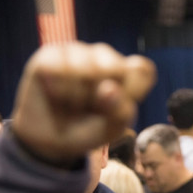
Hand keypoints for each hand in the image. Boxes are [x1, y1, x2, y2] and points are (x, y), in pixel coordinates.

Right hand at [11, 42, 155, 164]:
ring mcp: (78, 52)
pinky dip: (58, 89)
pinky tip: (55, 94)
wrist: (51, 140)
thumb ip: (120, 112)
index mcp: (127, 72)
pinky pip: (57, 67)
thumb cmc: (88, 130)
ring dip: (78, 96)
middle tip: (91, 107)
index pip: (142, 69)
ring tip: (72, 103)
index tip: (120, 107)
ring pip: (86, 67)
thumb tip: (108, 88)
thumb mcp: (111, 129)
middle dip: (102, 96)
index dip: (133, 90)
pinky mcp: (50, 54)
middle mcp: (104, 57)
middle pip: (115, 67)